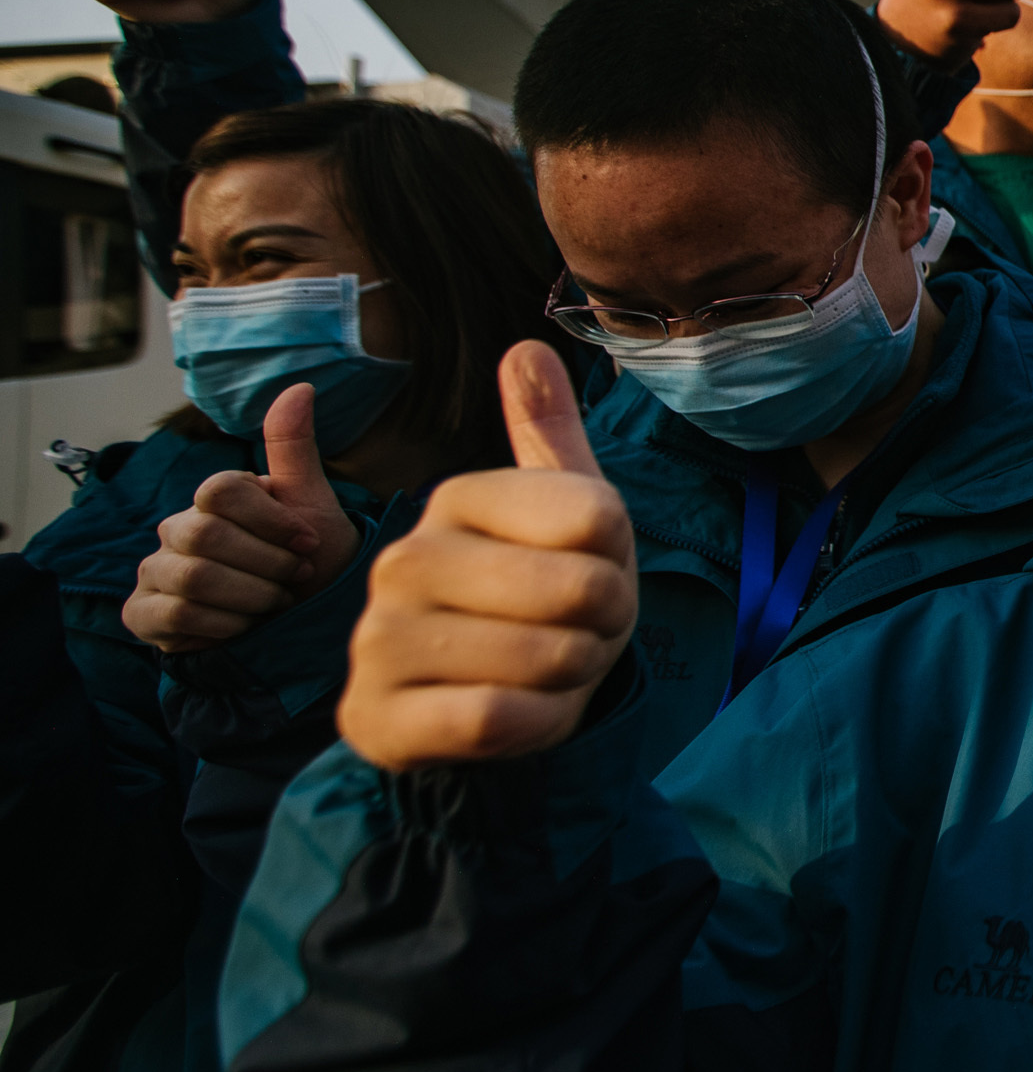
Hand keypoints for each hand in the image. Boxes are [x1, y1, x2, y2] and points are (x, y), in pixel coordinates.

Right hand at [122, 384, 358, 652]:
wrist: (299, 622)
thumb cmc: (307, 559)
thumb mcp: (311, 503)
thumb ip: (294, 448)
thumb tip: (301, 386)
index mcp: (213, 499)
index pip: (220, 490)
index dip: (272, 521)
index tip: (308, 543)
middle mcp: (175, 529)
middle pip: (207, 536)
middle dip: (267, 564)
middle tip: (296, 580)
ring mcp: (154, 570)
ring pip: (192, 578)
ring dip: (251, 597)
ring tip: (275, 603)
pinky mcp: (143, 613)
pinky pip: (175, 614)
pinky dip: (224, 624)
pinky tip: (245, 626)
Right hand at [335, 343, 636, 770]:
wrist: (468, 707)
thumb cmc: (536, 600)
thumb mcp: (562, 516)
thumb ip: (549, 434)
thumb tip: (527, 346)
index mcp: (456, 498)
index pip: (600, 517)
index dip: (620, 559)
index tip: (589, 570)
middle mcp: (401, 559)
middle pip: (585, 591)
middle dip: (605, 627)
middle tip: (574, 633)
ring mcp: (376, 640)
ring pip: (549, 660)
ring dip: (574, 680)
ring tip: (542, 672)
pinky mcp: (374, 717)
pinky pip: (499, 721)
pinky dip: (536, 726)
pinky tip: (516, 716)